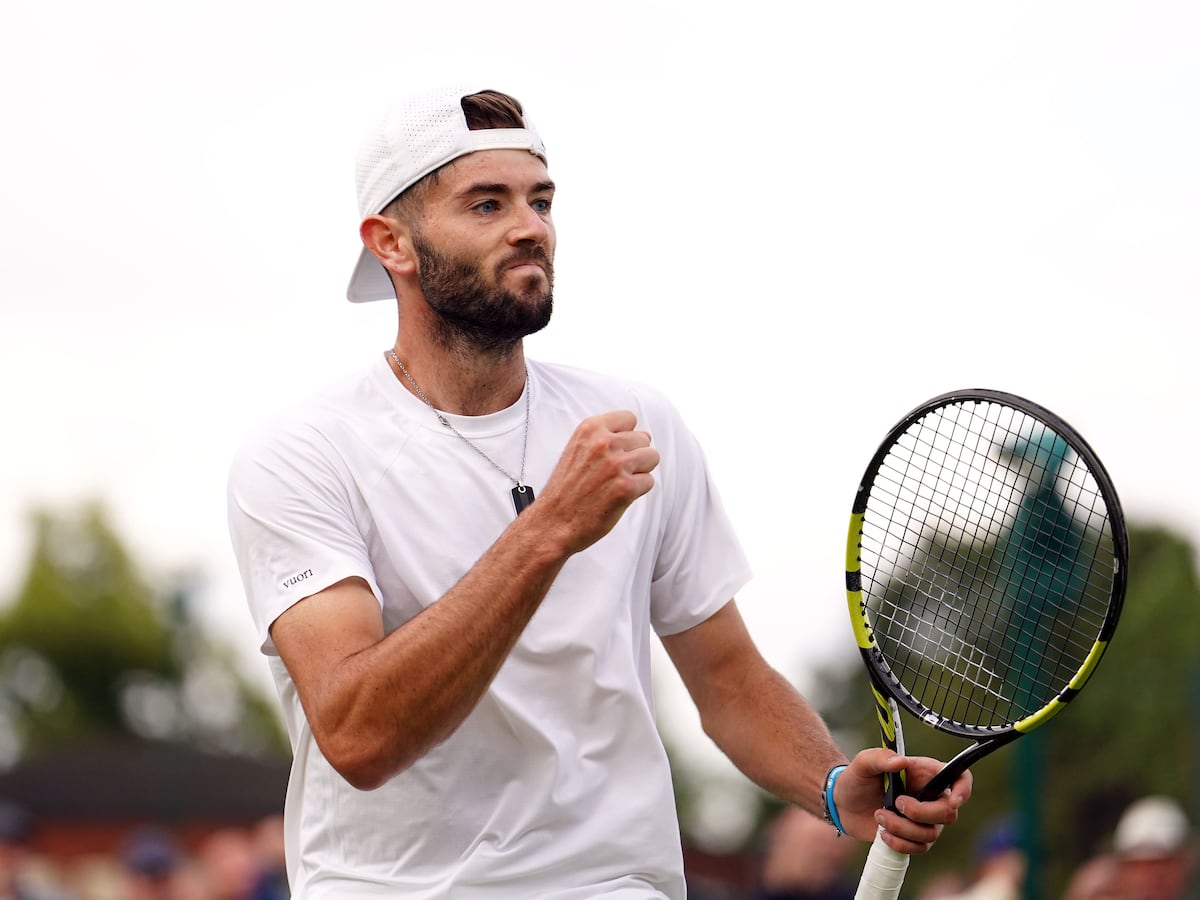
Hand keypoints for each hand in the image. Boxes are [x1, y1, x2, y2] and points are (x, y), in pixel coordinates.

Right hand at [533, 410, 659, 552]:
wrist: (553, 521)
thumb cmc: (565, 489)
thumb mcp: (577, 449)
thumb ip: (603, 438)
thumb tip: (642, 435)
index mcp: (590, 429)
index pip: (629, 418)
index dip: (627, 435)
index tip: (616, 450)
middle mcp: (604, 443)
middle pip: (644, 438)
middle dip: (634, 455)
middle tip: (613, 473)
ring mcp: (616, 464)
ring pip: (651, 457)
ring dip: (640, 471)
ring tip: (618, 482)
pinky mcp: (626, 488)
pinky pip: (649, 481)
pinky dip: (637, 491)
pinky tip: (618, 496)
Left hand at [835, 749, 971, 852]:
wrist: (843, 803)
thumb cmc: (857, 777)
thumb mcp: (863, 762)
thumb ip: (880, 757)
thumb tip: (901, 762)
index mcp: (925, 773)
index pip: (960, 777)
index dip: (964, 789)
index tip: (953, 799)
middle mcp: (930, 796)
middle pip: (949, 813)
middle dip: (922, 813)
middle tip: (896, 803)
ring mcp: (924, 819)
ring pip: (932, 833)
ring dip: (903, 828)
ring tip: (879, 815)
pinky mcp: (913, 837)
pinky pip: (919, 848)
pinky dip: (900, 843)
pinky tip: (882, 833)